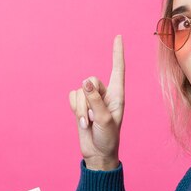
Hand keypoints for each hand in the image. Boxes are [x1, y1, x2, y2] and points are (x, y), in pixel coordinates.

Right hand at [69, 35, 124, 170]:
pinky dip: (75, 109)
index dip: (117, 53)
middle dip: (88, 100)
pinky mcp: (80, 105)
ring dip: (81, 109)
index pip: (118, 69)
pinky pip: (72, 97)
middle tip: (93, 118)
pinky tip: (82, 121)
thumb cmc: (108, 138)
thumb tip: (85, 82)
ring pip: (79, 91)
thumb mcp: (104, 120)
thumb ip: (95, 100)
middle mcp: (105, 94)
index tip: (118, 37)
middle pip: (90, 81)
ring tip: (88, 123)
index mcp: (117, 95)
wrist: (97, 154)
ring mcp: (92, 99)